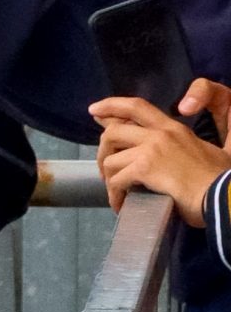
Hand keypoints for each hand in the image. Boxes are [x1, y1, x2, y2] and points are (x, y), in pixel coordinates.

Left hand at [89, 92, 228, 226]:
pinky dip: (115, 196)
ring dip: (109, 179)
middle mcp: (160, 134)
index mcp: (172, 128)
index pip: (136, 107)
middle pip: (113, 132)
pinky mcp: (145, 168)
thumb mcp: (201, 151)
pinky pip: (116, 181)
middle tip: (105, 171)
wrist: (223, 196)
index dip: (111, 106)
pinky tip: (121, 205)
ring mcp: (151, 149)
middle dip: (102, 152)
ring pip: (110, 159)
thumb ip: (179, 145)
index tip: (94, 110)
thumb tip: (158, 155)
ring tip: (117, 193)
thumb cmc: (217, 179)